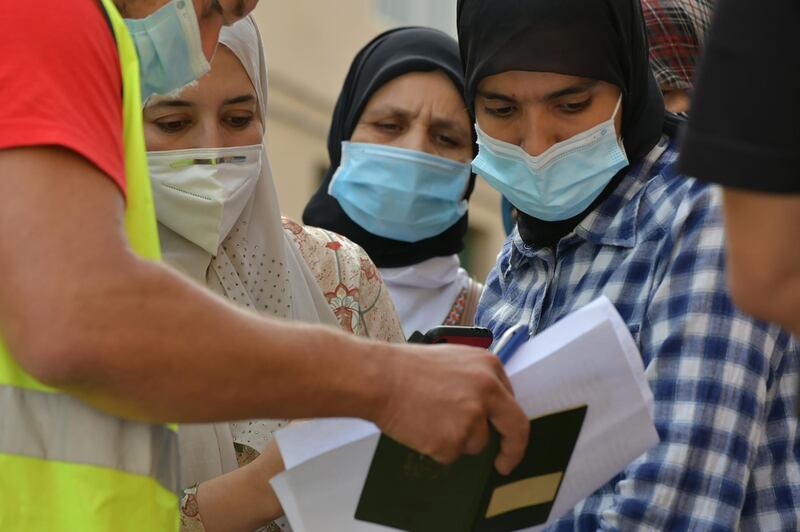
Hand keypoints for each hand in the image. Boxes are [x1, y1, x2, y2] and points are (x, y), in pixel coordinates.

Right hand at [375, 343, 528, 474]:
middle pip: (515, 429)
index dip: (508, 423)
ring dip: (456, 440)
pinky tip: (422, 426)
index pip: (512, 402)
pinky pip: (451, 454)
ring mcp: (473, 417)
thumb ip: (476, 383)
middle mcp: (488, 391)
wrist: (380, 378)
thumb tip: (487, 411)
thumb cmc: (407, 368)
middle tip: (504, 464)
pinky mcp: (454, 440)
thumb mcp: (453, 361)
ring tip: (429, 419)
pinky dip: (437, 447)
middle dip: (512, 451)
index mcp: (489, 366)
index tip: (507, 437)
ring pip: (475, 444)